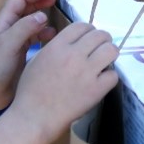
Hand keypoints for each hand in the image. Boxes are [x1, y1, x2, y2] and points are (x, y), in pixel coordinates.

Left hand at [0, 0, 61, 112]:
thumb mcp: (8, 45)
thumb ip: (25, 28)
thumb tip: (42, 16)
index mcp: (4, 21)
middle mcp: (9, 27)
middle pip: (27, 4)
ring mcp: (15, 39)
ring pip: (32, 19)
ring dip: (44, 12)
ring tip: (59, 10)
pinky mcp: (20, 52)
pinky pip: (35, 36)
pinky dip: (45, 32)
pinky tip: (53, 35)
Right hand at [11, 22, 118, 137]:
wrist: (34, 117)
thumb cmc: (30, 90)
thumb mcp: (37, 59)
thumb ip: (55, 47)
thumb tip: (72, 42)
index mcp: (58, 46)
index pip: (82, 25)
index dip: (88, 30)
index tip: (89, 38)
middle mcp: (74, 55)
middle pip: (100, 35)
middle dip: (102, 40)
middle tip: (100, 49)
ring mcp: (87, 72)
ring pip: (111, 50)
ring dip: (109, 54)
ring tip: (104, 61)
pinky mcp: (96, 90)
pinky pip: (113, 75)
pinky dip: (109, 77)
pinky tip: (102, 81)